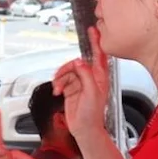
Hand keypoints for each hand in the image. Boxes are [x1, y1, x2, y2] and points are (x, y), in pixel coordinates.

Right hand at [53, 26, 110, 140]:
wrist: (84, 129)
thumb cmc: (92, 114)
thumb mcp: (92, 92)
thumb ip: (86, 75)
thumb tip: (78, 61)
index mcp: (100, 77)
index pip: (99, 54)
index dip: (96, 41)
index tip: (92, 30)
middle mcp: (90, 78)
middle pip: (77, 63)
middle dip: (67, 68)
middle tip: (62, 74)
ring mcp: (80, 83)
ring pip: (67, 71)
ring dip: (60, 78)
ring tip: (58, 88)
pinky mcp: (70, 89)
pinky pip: (61, 80)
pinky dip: (57, 84)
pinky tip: (57, 92)